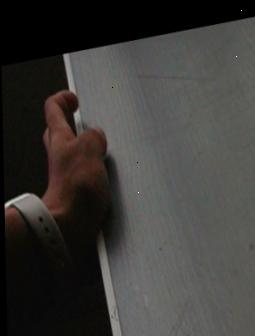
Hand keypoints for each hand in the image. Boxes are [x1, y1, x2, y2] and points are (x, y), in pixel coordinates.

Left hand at [41, 91, 109, 261]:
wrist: (71, 223)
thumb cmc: (76, 189)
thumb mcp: (89, 151)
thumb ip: (94, 138)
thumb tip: (97, 134)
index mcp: (59, 140)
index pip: (53, 110)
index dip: (63, 100)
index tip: (75, 98)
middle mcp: (60, 156)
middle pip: (58, 132)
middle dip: (70, 124)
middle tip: (84, 121)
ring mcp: (66, 174)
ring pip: (71, 153)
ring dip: (84, 148)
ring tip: (102, 148)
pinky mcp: (76, 191)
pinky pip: (82, 173)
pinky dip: (92, 169)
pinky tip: (106, 174)